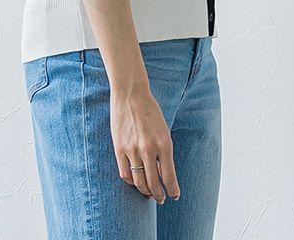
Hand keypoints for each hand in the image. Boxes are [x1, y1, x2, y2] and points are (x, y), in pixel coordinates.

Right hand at [110, 86, 180, 203]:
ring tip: (147, 193)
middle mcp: (149, 149)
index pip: (170, 178)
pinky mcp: (119, 148)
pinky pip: (125, 173)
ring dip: (145, 191)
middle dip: (159, 195)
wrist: (131, 93)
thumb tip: (163, 174)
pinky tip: (134, 181)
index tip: (173, 196)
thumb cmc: (150, 110)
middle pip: (154, 184)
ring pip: (139, 182)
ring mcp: (133, 150)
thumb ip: (164, 152)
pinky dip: (130, 181)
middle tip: (160, 199)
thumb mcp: (164, 130)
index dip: (172, 191)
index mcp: (165, 144)